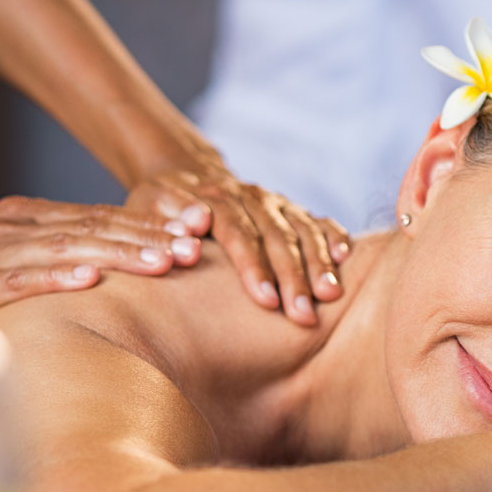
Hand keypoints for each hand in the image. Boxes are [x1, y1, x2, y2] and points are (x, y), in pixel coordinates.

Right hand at [0, 196, 201, 314]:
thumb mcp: (14, 259)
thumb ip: (61, 251)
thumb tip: (126, 254)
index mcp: (19, 217)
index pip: (95, 215)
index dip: (147, 221)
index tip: (197, 230)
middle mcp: (0, 229)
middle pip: (87, 228)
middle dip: (145, 236)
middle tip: (194, 246)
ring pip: (59, 249)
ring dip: (115, 254)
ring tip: (161, 261)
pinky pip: (12, 284)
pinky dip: (50, 278)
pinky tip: (89, 280)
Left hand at [127, 167, 351, 325]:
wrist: (184, 175)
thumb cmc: (160, 207)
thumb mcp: (146, 210)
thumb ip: (164, 223)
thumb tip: (190, 231)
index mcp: (216, 198)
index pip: (239, 233)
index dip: (253, 267)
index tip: (266, 301)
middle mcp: (251, 197)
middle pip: (278, 237)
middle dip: (294, 277)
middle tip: (304, 316)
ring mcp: (275, 202)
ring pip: (303, 230)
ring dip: (319, 263)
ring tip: (331, 296)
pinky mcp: (290, 210)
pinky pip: (318, 221)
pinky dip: (333, 236)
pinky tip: (345, 257)